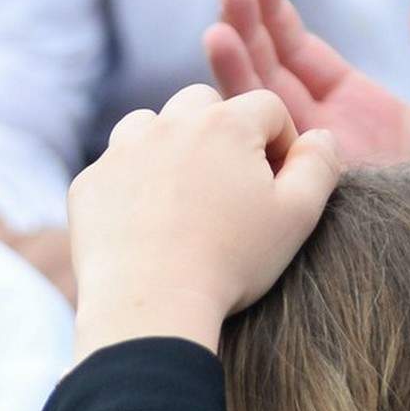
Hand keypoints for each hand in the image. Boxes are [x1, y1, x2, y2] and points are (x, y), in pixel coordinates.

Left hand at [67, 85, 340, 362]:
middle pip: (202, 104)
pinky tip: (144, 220)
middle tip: (229, 182)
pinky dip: (130, 183)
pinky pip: (113, 168)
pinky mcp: (88, 184)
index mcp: (225, 124)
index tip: (276, 182)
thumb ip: (320, 165)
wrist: (149, 306)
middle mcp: (168, 124)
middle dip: (221, 132)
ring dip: (169, 145)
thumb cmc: (230, 263)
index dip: (279, 140)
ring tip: (184, 192)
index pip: (266, 108)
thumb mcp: (297, 217)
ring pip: (150, 125)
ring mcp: (121, 152)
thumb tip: (321, 136)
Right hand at [204, 0, 409, 226]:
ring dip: (234, 69)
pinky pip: (266, 170)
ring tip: (218, 23)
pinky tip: (225, 91)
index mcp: (361, 115)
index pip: (302, 56)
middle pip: (268, 77)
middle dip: (246, 26)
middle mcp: (326, 145)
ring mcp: (313, 179)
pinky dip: (242, 128)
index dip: (277, 13)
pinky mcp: (312, 212)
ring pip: (256, 117)